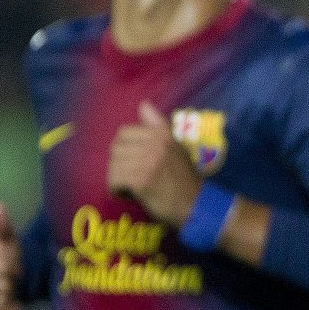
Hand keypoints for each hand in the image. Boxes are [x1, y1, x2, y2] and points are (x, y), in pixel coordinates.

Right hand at [0, 201, 23, 309]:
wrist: (6, 281)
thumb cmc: (9, 257)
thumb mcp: (10, 241)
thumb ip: (3, 226)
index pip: (2, 266)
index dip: (17, 270)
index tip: (22, 270)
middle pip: (0, 284)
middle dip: (15, 284)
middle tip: (18, 283)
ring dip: (12, 299)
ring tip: (15, 294)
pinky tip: (12, 308)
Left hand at [108, 102, 200, 226]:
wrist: (195, 205)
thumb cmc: (184, 177)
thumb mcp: (175, 146)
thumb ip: (158, 126)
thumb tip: (143, 104)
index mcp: (162, 134)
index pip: (124, 133)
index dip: (126, 149)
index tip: (137, 161)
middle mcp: (155, 144)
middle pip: (116, 150)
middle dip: (121, 165)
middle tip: (135, 176)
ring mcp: (147, 162)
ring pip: (113, 166)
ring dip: (119, 179)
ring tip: (134, 186)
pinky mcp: (140, 180)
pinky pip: (114, 181)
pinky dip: (118, 190)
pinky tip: (131, 194)